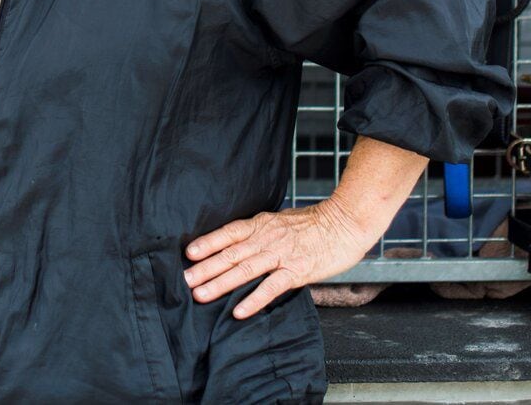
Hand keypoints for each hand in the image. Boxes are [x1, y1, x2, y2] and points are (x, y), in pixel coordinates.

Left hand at [182, 200, 375, 318]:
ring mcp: (281, 255)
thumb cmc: (315, 223)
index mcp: (262, 225)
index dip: (208, 243)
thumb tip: (242, 239)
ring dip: (220, 283)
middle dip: (205, 268)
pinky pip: (271, 287)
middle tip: (184, 280)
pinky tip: (239, 311)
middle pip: (230, 254)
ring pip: (244, 270)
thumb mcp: (282, 220)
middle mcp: (267, 238)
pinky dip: (254, 300)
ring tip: (201, 295)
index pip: (229, 233)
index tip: (188, 254)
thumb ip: (262, 230)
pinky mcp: (297, 271)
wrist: (345, 222)